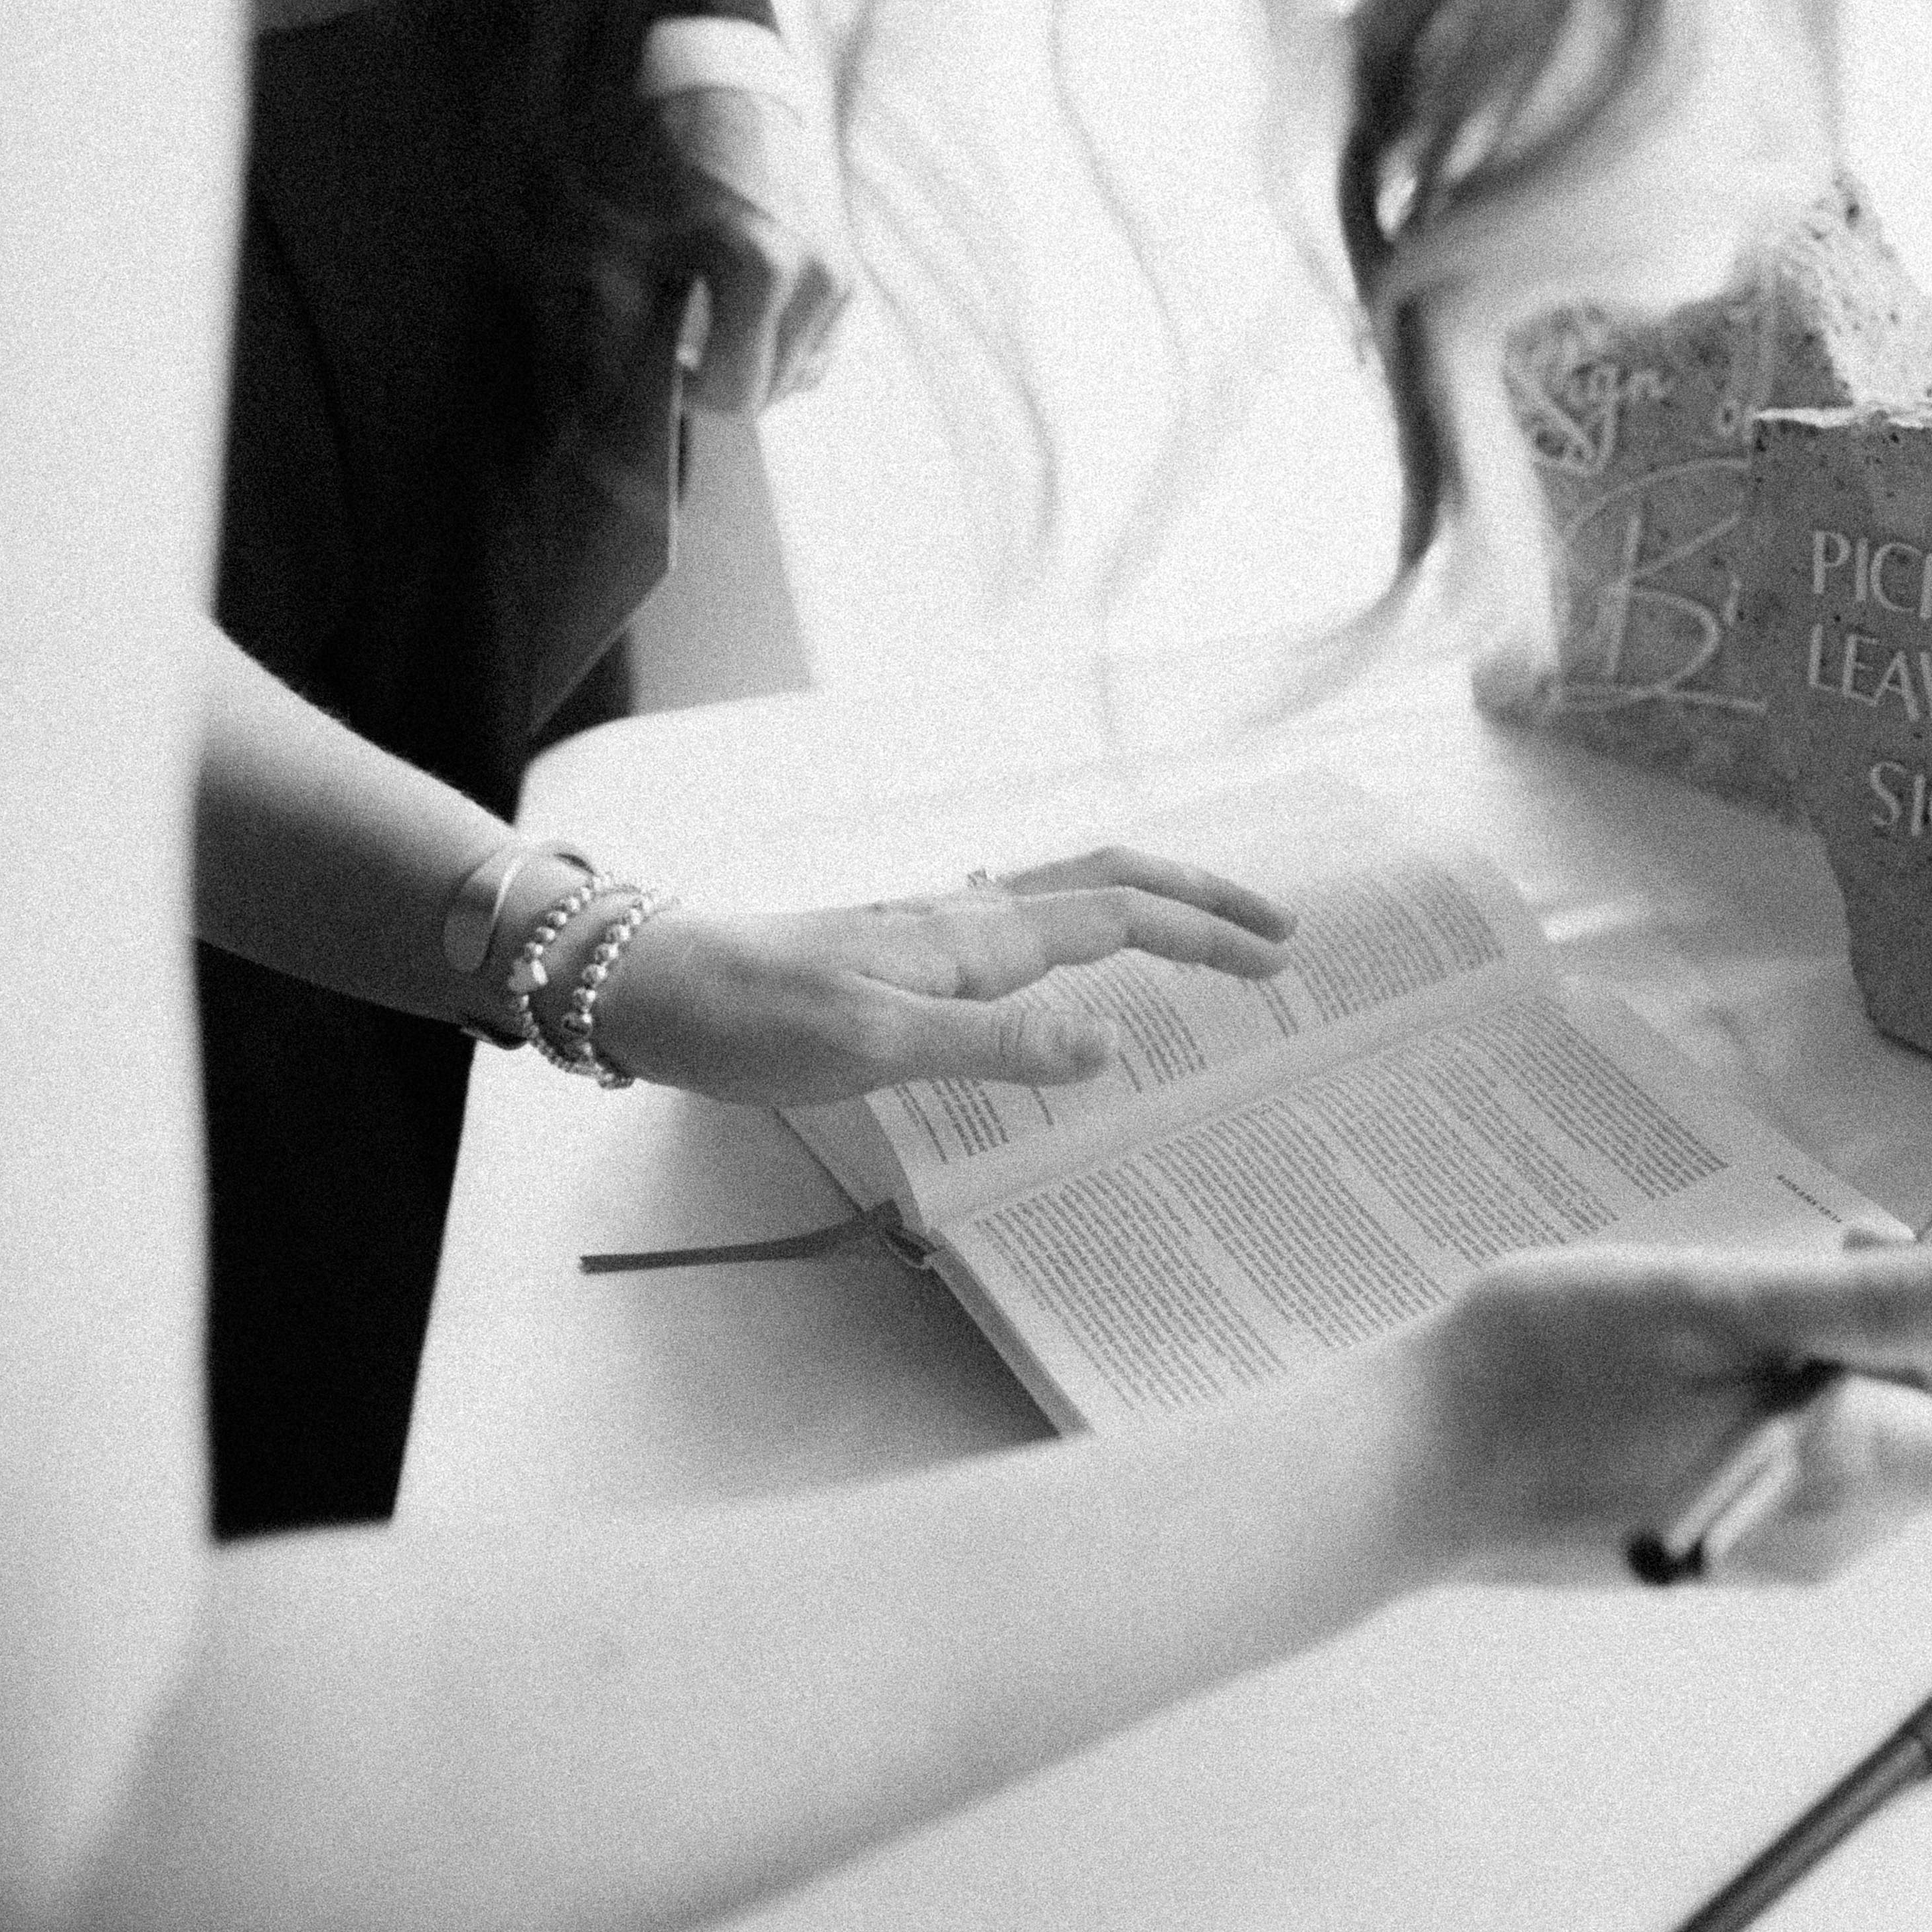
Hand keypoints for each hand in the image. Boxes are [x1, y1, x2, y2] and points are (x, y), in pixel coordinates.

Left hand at [582, 848, 1295, 1103]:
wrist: (655, 990)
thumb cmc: (753, 1021)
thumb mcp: (875, 1048)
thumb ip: (996, 1046)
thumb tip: (1111, 1046)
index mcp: (976, 939)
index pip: (1121, 918)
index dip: (1204, 934)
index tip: (1276, 958)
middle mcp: (969, 920)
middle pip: (1112, 882)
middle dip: (1201, 899)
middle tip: (1276, 930)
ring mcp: (940, 932)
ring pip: (1073, 893)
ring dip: (1153, 905)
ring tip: (1208, 932)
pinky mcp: (913, 954)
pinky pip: (1032, 925)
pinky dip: (1091, 928)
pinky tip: (1086, 958)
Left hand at [651, 79, 854, 411]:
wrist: (720, 92)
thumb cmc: (662, 156)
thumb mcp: (618, 238)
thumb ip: (618, 328)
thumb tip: (618, 398)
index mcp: (761, 269)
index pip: (737, 393)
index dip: (691, 395)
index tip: (663, 366)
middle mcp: (816, 278)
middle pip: (770, 393)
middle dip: (720, 380)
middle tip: (677, 343)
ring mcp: (840, 277)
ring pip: (799, 378)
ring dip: (751, 367)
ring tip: (709, 325)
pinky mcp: (849, 274)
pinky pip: (816, 349)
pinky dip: (778, 348)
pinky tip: (741, 315)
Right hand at [1415, 1247, 1931, 1583]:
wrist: (1416, 1472)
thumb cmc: (1551, 1369)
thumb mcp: (1722, 1307)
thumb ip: (1880, 1308)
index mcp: (1856, 1472)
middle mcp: (1840, 1530)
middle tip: (1864, 1238)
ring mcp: (1786, 1544)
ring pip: (1901, 1435)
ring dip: (1888, 1343)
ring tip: (1791, 1274)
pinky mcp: (1735, 1536)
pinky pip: (1836, 1455)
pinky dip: (1832, 1379)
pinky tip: (1742, 1333)